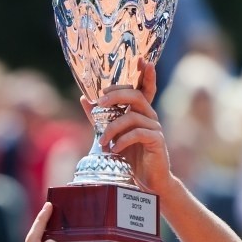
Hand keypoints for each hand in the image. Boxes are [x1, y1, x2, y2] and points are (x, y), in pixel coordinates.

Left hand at [81, 59, 172, 196]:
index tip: (140, 58)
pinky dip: (123, 140)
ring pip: (132, 116)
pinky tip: (115, 149)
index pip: (144, 88)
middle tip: (99, 104)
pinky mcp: (157, 142)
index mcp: (140, 112)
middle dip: (116, 96)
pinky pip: (138, 133)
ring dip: (113, 127)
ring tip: (102, 142)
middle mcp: (149, 117)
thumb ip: (99, 118)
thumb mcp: (111, 135)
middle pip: (136, 96)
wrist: (146, 182)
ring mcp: (155, 128)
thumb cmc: (130, 159)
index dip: (145, 73)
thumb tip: (84, 98)